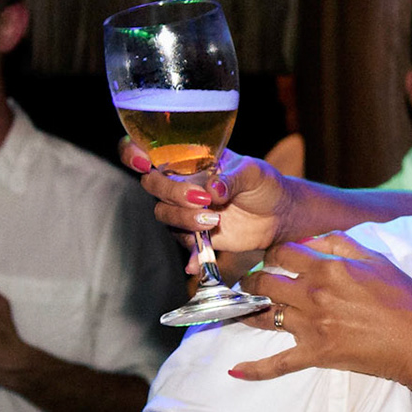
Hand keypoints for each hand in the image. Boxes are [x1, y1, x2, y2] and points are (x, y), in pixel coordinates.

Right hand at [118, 141, 292, 269]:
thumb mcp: (253, 172)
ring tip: (214, 220)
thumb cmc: (263, 183)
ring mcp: (185, 209)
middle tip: (203, 199)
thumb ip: (232, 177)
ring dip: (184, 219)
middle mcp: (180, 182)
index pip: (147, 150)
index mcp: (188, 159)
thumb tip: (213, 189)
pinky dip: (191, 253)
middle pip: (152, 185)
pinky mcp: (195, 234)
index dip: (133, 153)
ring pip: (164, 214)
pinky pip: (183, 243)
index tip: (144, 162)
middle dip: (173, 193)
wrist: (278, 215)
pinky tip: (197, 262)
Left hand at [227, 235, 411, 383]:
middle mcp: (314, 295)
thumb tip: (312, 238)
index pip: (281, 254)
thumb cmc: (404, 298)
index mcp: (328, 268)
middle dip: (252, 282)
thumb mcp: (376, 259)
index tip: (271, 259)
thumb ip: (341, 243)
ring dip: (246, 313)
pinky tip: (235, 371)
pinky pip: (278, 364)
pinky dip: (255, 370)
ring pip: (265, 317)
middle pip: (264, 283)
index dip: (271, 254)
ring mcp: (312, 327)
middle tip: (250, 284)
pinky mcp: (316, 355)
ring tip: (238, 310)